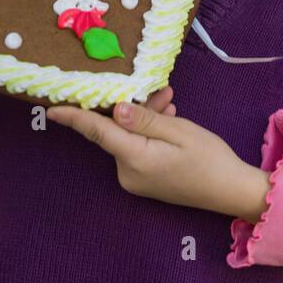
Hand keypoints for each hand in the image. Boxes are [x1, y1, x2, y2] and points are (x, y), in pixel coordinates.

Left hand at [47, 97, 270, 220]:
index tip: (51, 107)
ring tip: (171, 104)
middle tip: (162, 92)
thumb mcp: (179, 131)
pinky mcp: (144, 180)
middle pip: (117, 131)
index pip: (97, 132)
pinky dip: (150, 133)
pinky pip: (137, 149)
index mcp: (134, 159)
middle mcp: (127, 173)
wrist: (230, 191)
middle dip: (134, 108)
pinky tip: (169, 119)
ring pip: (129, 138)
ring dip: (146, 119)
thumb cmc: (209, 158)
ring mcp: (135, 179)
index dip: (74, 117)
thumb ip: (144, 120)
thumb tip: (114, 110)